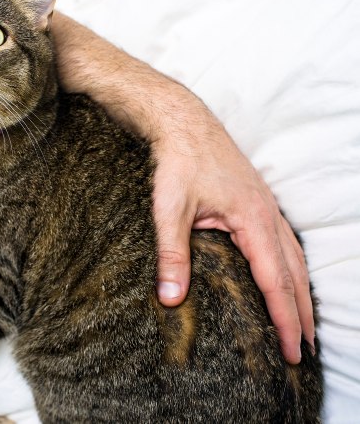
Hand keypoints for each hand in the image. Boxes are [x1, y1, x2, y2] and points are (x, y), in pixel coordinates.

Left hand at [49, 12, 313, 364]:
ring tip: (302, 322)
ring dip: (300, 291)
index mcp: (252, 221)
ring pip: (294, 257)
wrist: (183, 123)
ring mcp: (266, 206)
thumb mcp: (170, 211)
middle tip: (306, 351)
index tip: (292, 352)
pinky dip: (290, 267)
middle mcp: (268, 215)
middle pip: (294, 274)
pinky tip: (284, 275)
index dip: (284, 320)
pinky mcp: (256, 200)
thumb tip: (171, 299)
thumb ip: (172, 255)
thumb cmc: (177, 164)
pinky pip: (284, 241)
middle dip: (300, 314)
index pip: (275, 282)